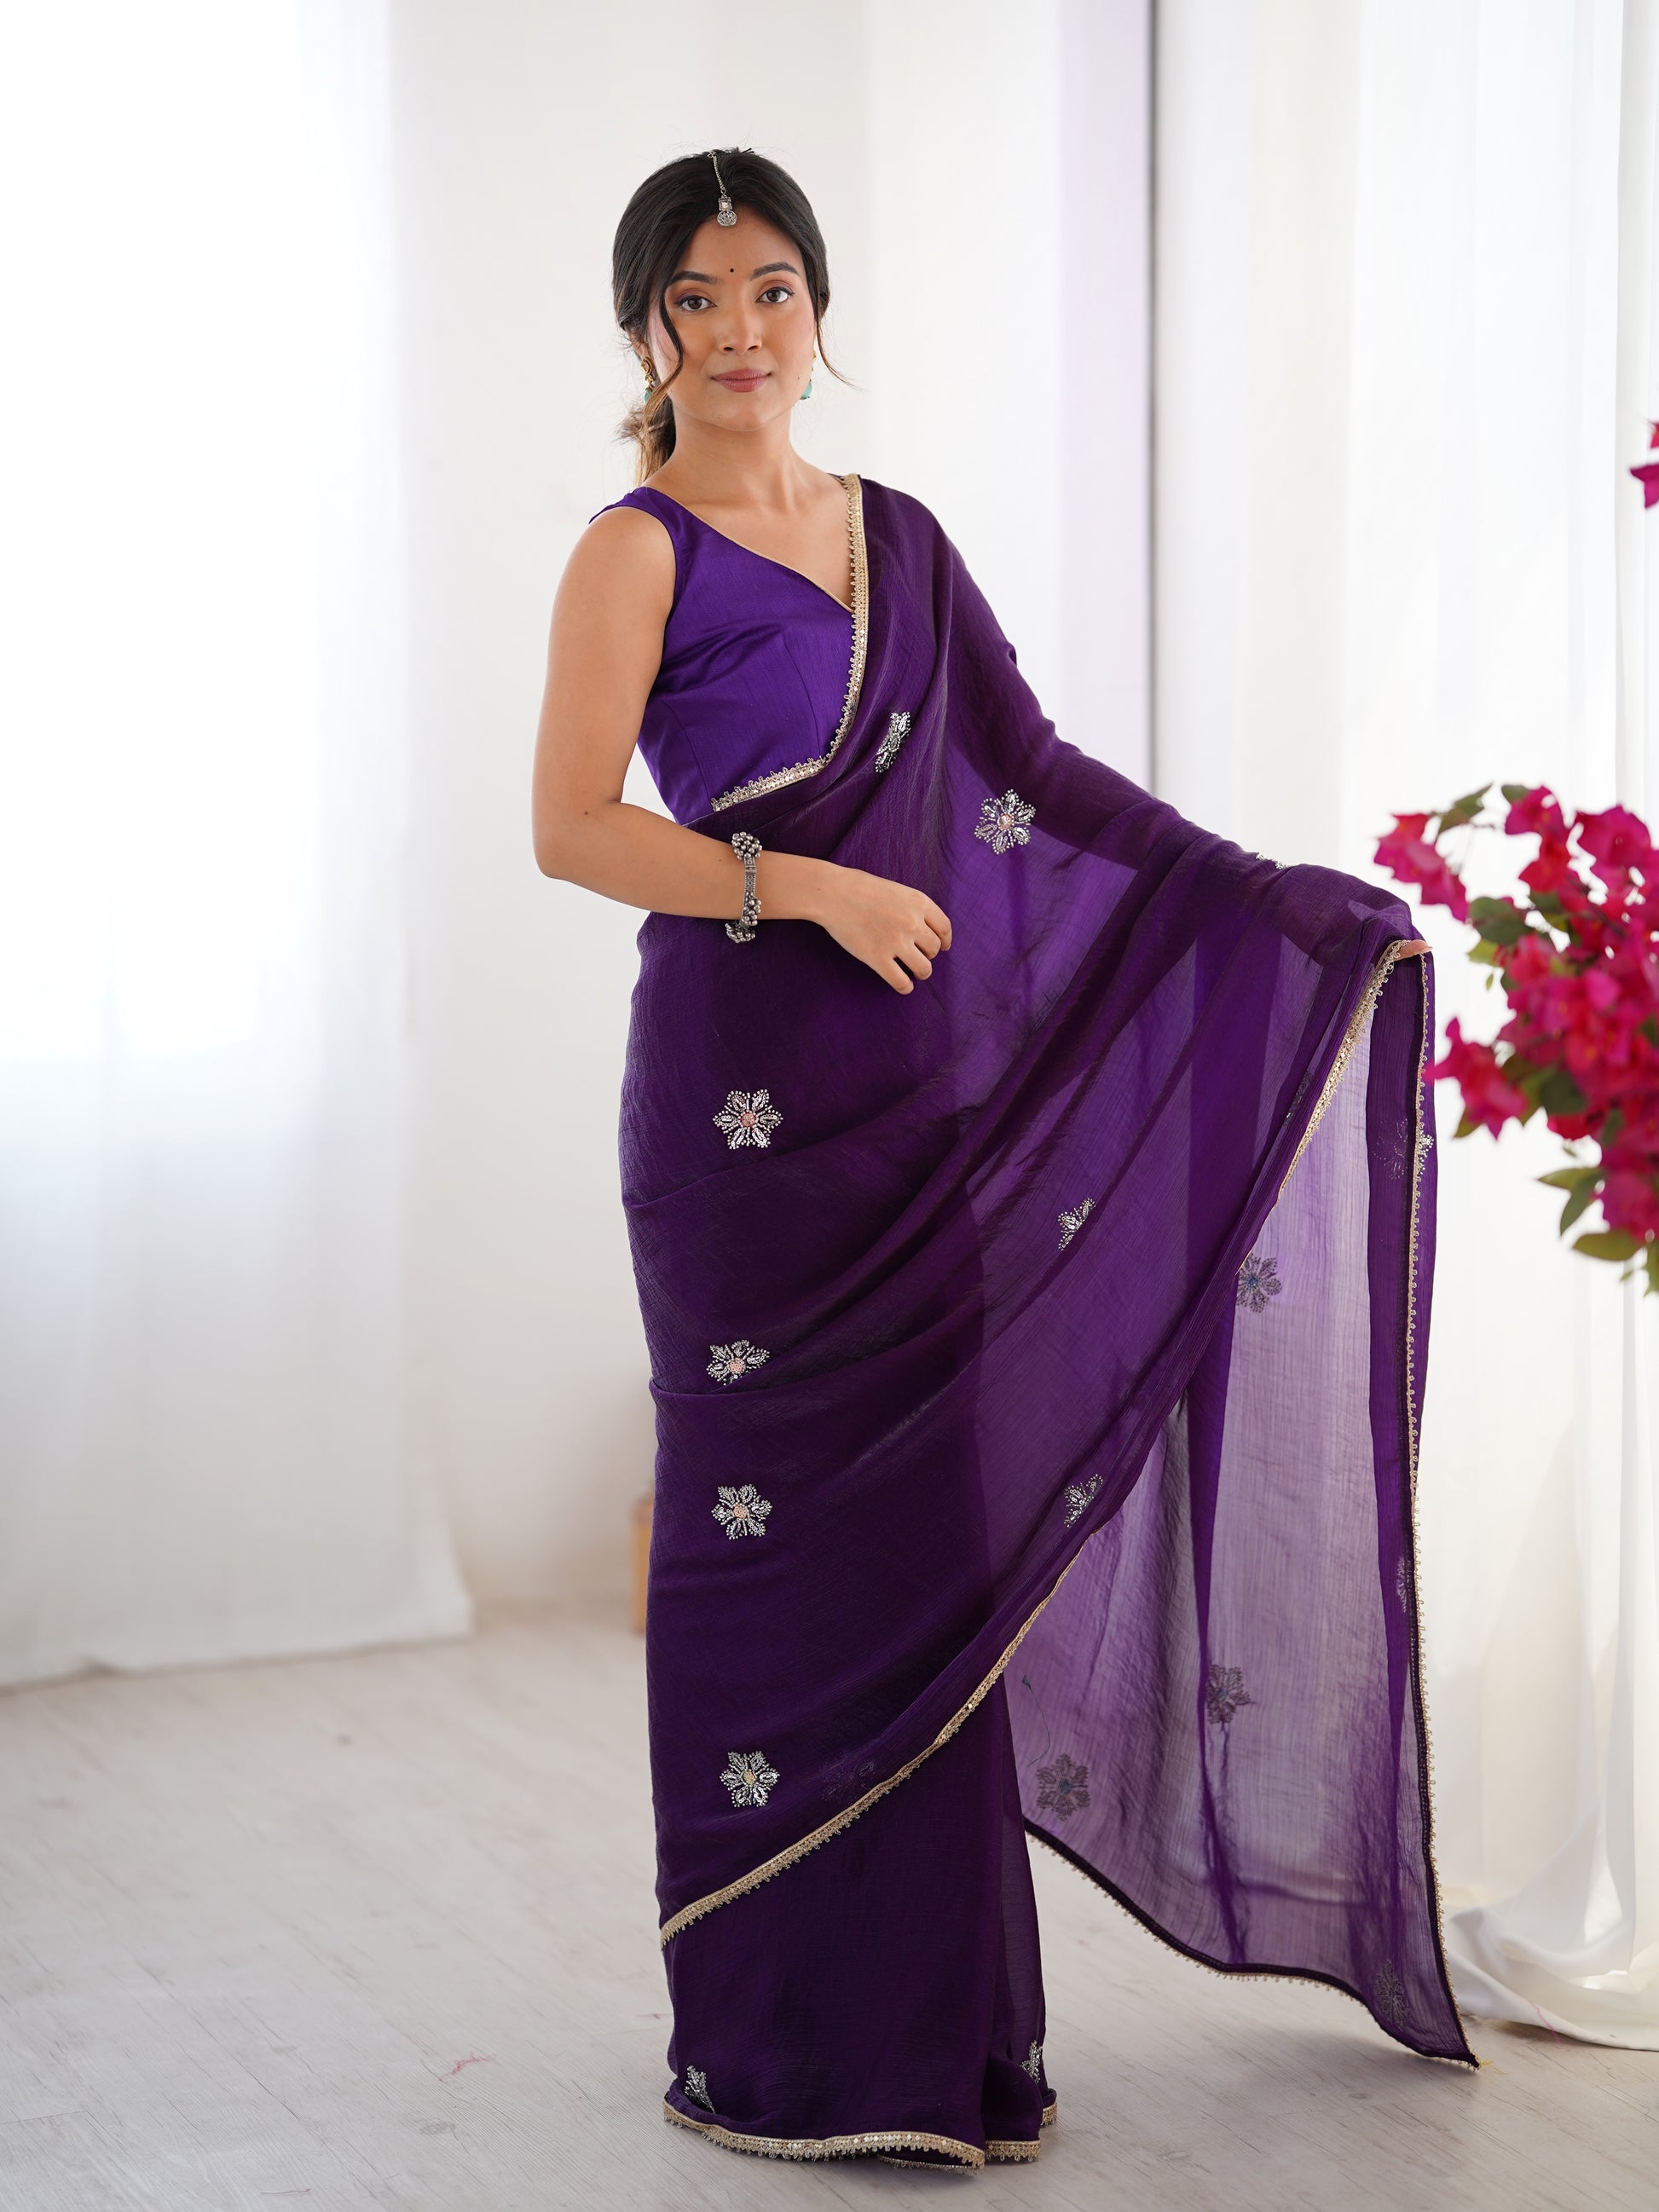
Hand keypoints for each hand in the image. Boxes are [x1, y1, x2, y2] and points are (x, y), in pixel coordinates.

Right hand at [812, 865, 952, 994]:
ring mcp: (896, 942)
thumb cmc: (861, 888)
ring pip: (923, 969)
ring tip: (914, 972)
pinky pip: (901, 982)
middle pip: (934, 949)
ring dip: (921, 972)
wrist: (833, 894)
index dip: (945, 941)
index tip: (943, 947)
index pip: (944, 928)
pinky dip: (905, 987)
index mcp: (919, 903)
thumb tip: (925, 930)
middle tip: (918, 956)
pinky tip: (904, 985)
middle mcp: (912, 923)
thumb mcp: (897, 890)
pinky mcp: (878, 958)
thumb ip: (914, 908)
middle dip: (928, 955)